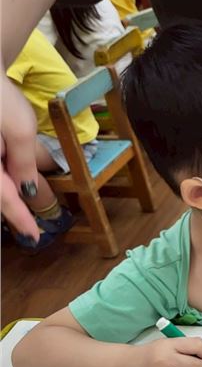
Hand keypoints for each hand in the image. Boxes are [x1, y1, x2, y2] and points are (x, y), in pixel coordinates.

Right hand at [0, 77, 38, 239]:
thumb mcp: (19, 131)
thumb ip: (23, 164)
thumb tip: (26, 191)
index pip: (3, 197)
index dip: (20, 218)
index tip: (34, 236)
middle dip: (10, 210)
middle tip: (29, 232)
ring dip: (6, 196)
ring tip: (22, 216)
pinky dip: (3, 182)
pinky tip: (14, 187)